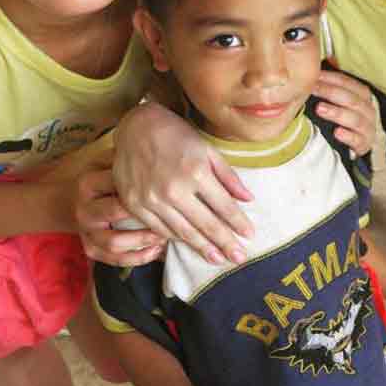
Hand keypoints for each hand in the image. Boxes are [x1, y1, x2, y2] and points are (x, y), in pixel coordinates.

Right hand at [74, 168, 164, 265]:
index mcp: (88, 183)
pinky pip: (113, 259)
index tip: (169, 186)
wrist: (71, 196)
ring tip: (164, 236)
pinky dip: (136, 257)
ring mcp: (85, 231)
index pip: (117, 184)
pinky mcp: (90, 248)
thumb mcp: (113, 161)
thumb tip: (167, 157)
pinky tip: (156, 251)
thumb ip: (132, 160)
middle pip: (114, 213)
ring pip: (113, 242)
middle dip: (145, 216)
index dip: (145, 186)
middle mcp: (84, 208)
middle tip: (172, 215)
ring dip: (142, 240)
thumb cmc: (104, 175)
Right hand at [112, 102, 254, 264]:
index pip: (224, 206)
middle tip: (239, 258)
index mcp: (197, 172)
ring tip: (217, 259)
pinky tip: (188, 244)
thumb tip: (249, 199)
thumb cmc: (177, 135)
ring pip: (183, 231)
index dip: (238, 223)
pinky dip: (175, 238)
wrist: (136, 126)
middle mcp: (175, 189)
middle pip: (206, 224)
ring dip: (202, 247)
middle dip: (225, 243)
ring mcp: (152, 199)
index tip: (250, 236)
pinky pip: (159, 228)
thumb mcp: (208, 149)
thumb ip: (228, 176)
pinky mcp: (135, 204)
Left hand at [313, 70, 380, 154]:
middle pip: (352, 99)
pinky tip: (337, 132)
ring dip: (337, 113)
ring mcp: (368, 128)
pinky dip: (348, 136)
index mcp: (363, 96)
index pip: (349, 83)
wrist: (355, 144)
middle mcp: (368, 111)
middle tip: (313, 89)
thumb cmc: (345, 119)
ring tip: (320, 109)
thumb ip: (330, 88)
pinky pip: (358, 140)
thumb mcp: (340, 102)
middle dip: (331, 92)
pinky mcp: (364, 145)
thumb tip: (315, 73)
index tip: (315, 76)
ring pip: (356, 119)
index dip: (332, 78)